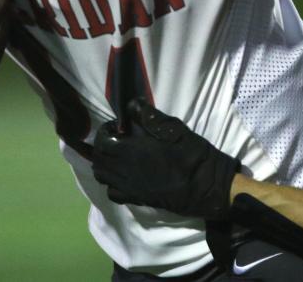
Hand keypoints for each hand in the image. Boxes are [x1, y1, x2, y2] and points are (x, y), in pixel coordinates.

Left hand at [92, 98, 240, 219]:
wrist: (204, 187)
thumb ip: (149, 116)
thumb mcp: (174, 128)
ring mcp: (128, 187)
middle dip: (101, 145)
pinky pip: (112, 192)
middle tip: (117, 138)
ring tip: (118, 155)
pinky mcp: (135, 198)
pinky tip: (124, 175)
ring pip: (101, 176)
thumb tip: (131, 104)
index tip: (118, 126)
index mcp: (132, 151)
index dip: (105, 130)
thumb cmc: (191, 155)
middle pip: (98, 158)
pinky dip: (111, 183)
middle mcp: (124, 170)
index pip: (102, 140)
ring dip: (104, 163)